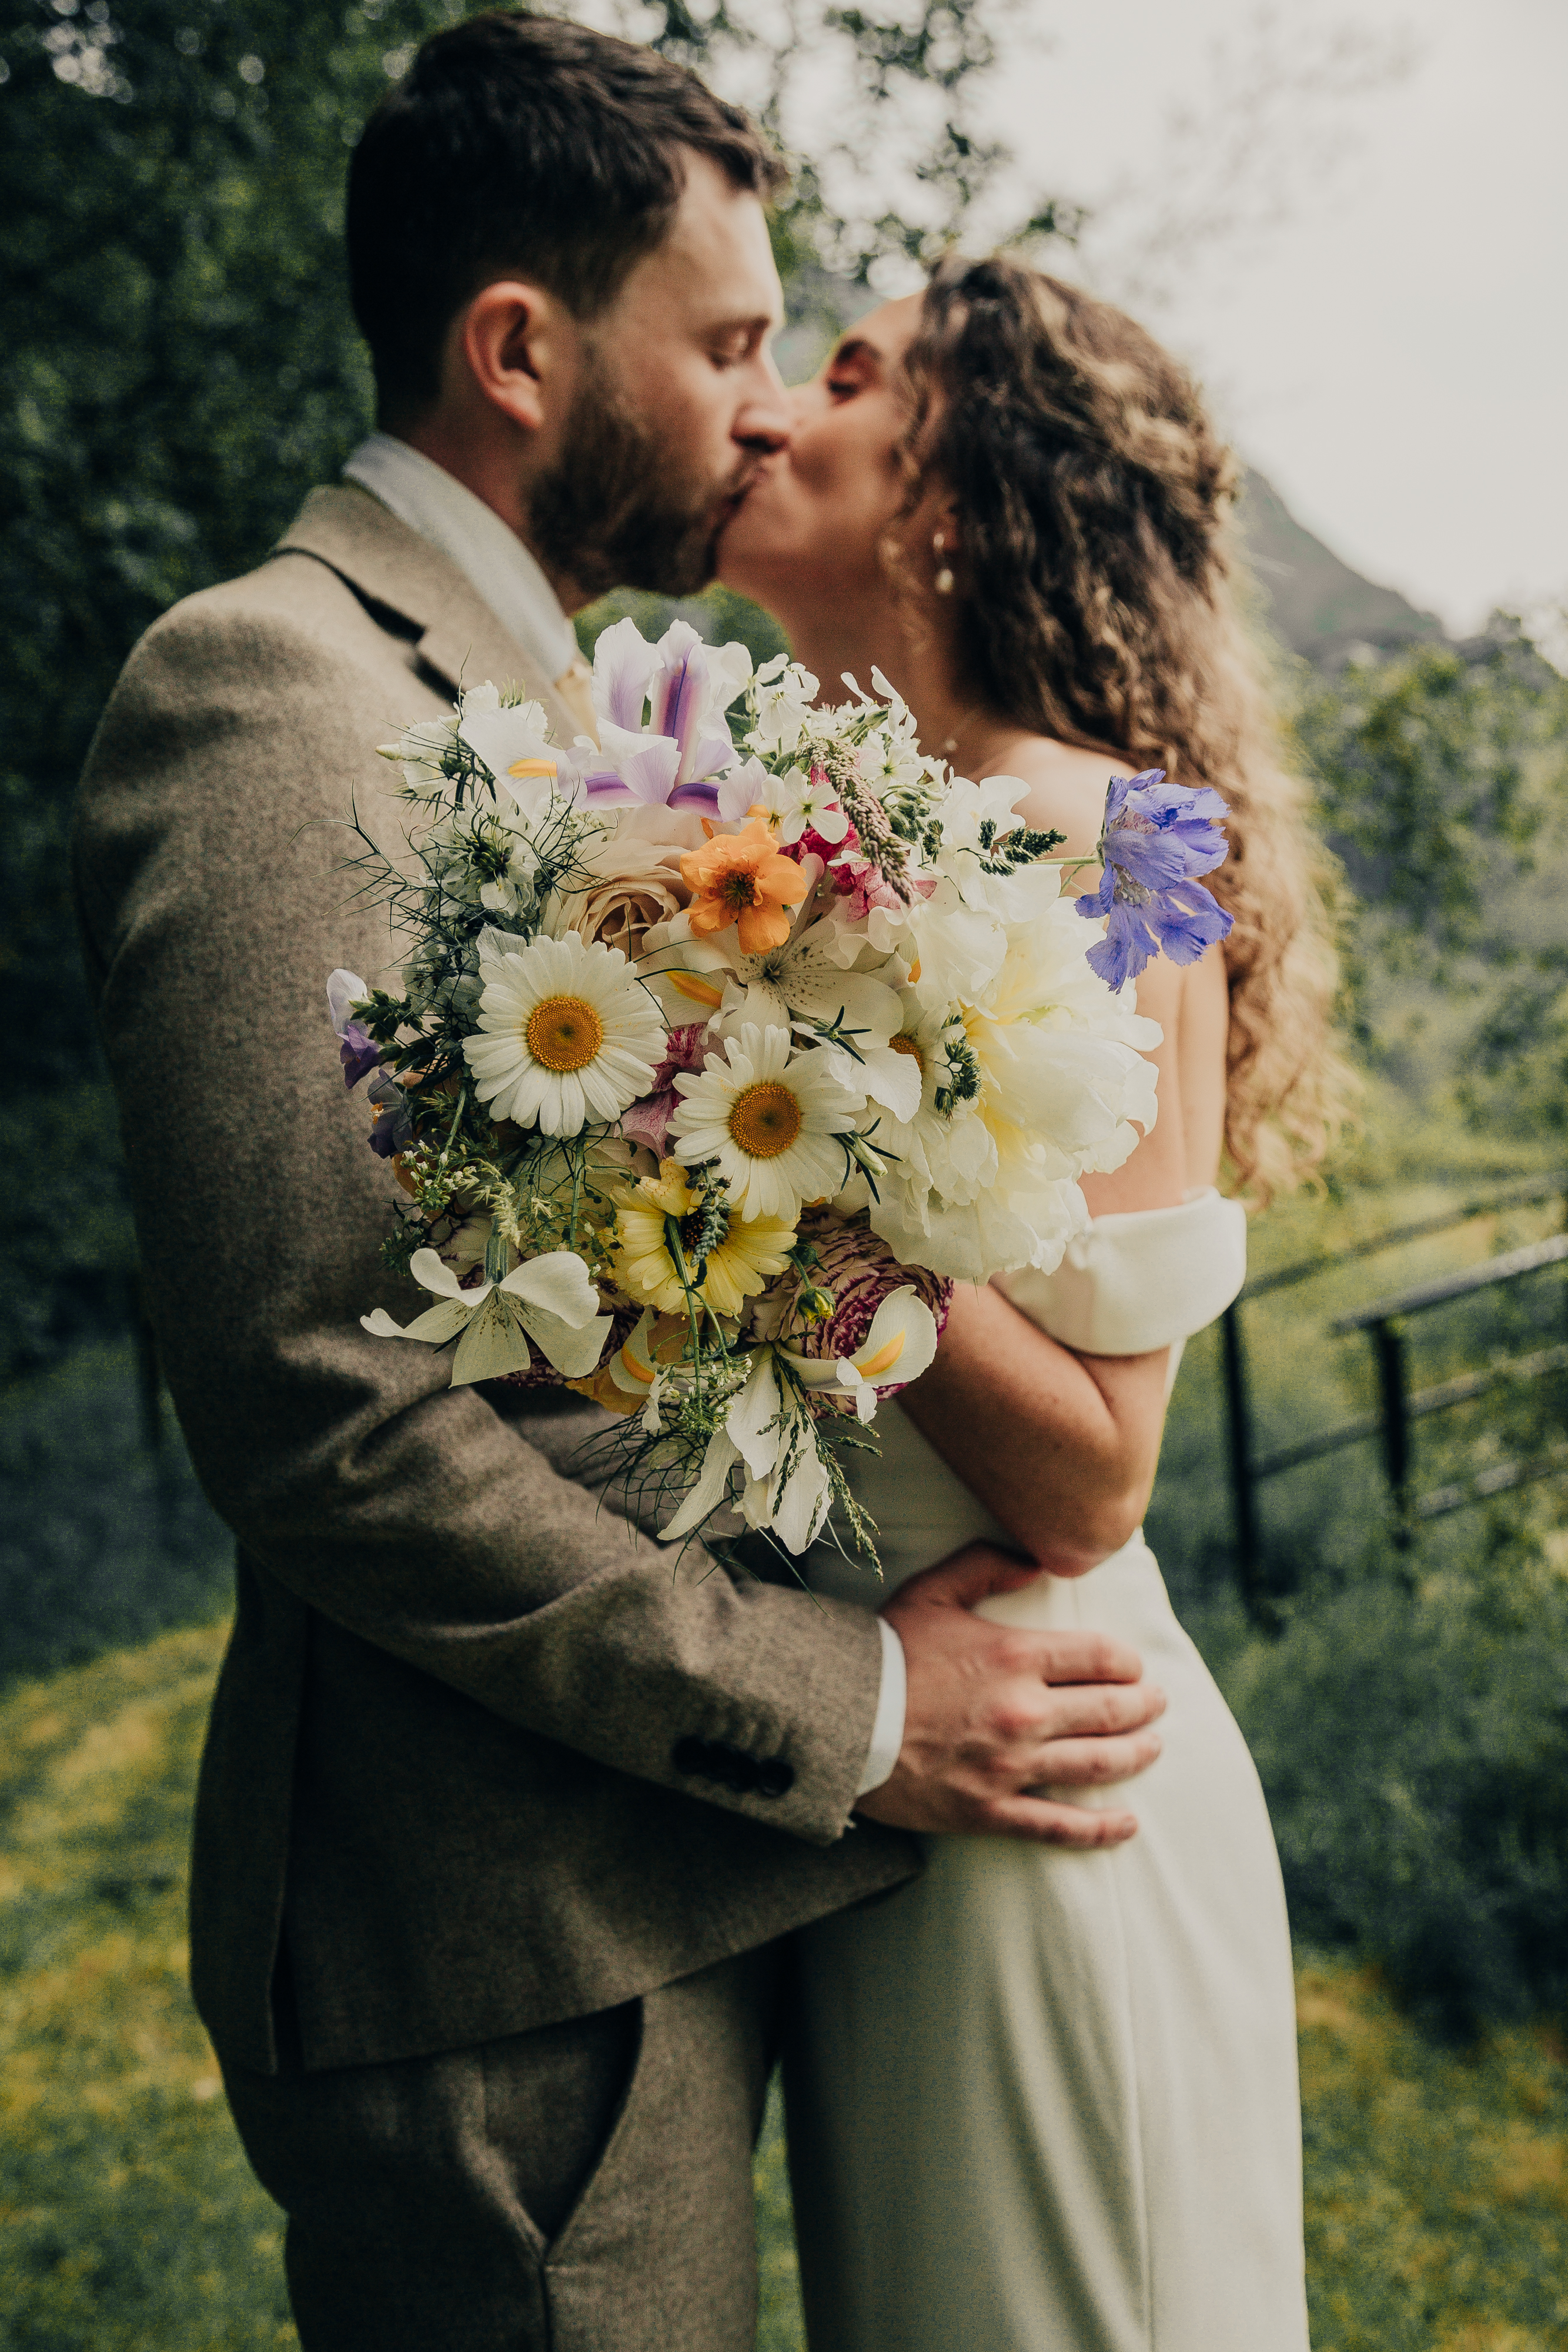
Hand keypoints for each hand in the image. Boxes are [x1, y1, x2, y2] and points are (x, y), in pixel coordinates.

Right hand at [854, 1542, 1164, 1845]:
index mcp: (1016, 1657)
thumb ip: (986, 1566)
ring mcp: (1011, 1766)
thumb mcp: (932, 1591)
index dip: (1128, 1661)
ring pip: (1098, 1764)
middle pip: (1112, 1710)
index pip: (1103, 1658)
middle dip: (1144, 1705)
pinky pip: (1059, 1826)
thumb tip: (1036, 1562)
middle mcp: (1025, 1713)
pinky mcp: (990, 1810)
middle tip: (1158, 1702)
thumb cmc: (884, 1651)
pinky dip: (1100, 1829)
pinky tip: (1128, 1825)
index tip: (1133, 1665)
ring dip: (1136, 1754)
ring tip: (1154, 1746)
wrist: (838, 1719)